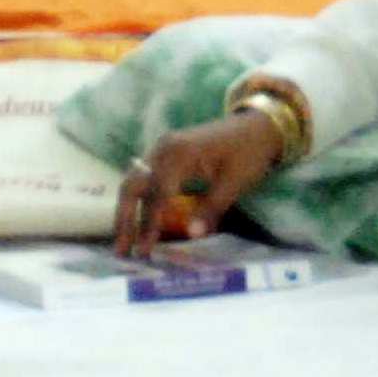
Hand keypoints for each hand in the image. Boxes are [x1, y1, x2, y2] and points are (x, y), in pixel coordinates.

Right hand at [113, 114, 282, 255]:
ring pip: (135, 182)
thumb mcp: (235, 182)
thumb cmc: (249, 152)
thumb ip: (211, 208)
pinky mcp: (166, 154)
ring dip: (127, 211)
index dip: (149, 224)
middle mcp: (164, 148)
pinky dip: (138, 201)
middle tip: (121, 250)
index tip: (144, 250)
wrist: (257, 126)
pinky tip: (137, 223)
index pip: (157, 194)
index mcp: (180, 153)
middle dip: (125, 218)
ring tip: (123, 243)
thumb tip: (191, 235)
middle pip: (133, 185)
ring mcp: (162, 149)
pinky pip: (146, 179)